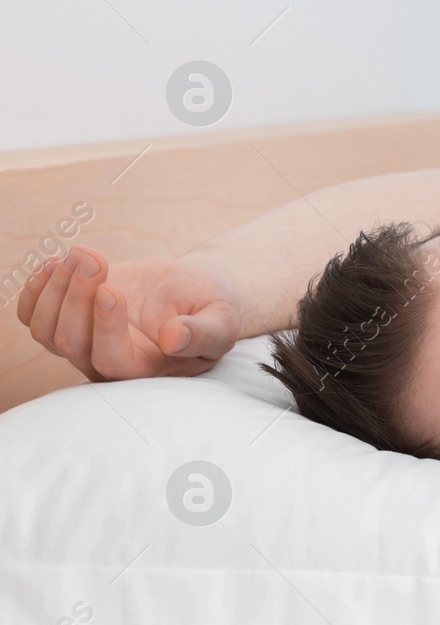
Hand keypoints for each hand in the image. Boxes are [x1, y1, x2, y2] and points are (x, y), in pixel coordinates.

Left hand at [16, 247, 242, 380]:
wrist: (190, 292)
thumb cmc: (210, 308)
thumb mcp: (221, 320)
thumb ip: (203, 333)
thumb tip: (173, 338)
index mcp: (146, 369)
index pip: (111, 360)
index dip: (105, 328)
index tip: (111, 289)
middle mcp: (107, 362)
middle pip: (71, 342)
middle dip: (77, 295)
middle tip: (93, 258)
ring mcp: (82, 342)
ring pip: (45, 328)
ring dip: (55, 287)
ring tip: (81, 255)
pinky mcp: (67, 319)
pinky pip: (32, 314)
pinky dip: (36, 288)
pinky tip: (55, 264)